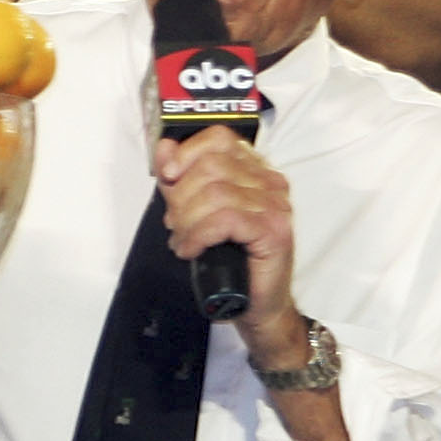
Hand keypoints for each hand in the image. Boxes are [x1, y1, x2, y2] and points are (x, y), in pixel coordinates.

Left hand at [155, 129, 299, 361]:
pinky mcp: (274, 231)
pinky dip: (199, 235)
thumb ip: (181, 179)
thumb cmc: (229, 258)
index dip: (187, 153)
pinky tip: (193, 249)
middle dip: (180, 197)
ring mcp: (276, 206)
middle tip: (175, 224)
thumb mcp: (196, 211)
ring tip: (184, 241)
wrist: (255, 302)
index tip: (168, 175)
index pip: (219, 139)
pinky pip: (225, 220)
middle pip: (211, 168)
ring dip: (187, 222)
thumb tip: (164, 148)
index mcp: (253, 170)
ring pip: (215, 195)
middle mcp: (269, 183)